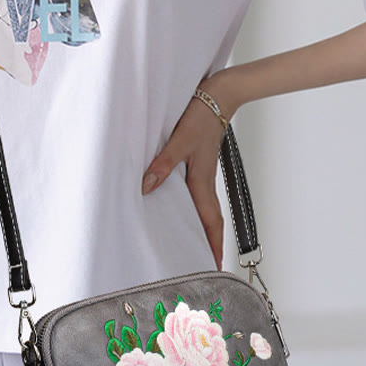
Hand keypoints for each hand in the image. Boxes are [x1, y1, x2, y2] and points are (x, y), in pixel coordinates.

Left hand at [141, 71, 238, 269]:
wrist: (218, 95)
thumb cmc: (202, 116)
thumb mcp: (180, 140)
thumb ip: (163, 163)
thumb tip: (146, 186)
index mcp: (203, 181)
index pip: (210, 223)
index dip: (212, 247)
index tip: (215, 270)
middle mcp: (205, 182)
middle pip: (209, 222)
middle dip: (208, 246)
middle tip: (203, 267)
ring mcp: (203, 174)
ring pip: (204, 209)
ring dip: (201, 229)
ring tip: (193, 247)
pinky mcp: (198, 165)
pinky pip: (197, 195)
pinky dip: (193, 209)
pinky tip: (181, 210)